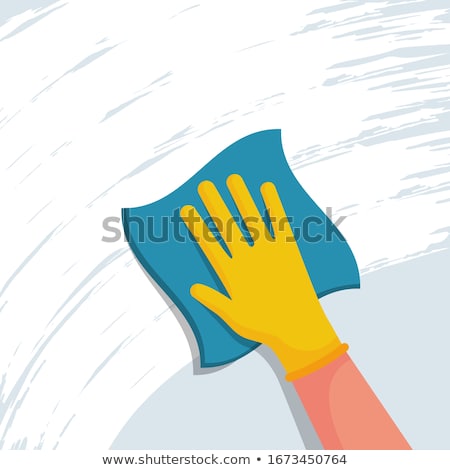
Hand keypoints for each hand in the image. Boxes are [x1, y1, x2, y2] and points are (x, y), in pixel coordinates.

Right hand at [181, 174, 346, 379]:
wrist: (298, 327)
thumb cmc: (265, 325)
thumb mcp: (233, 316)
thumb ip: (213, 299)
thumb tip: (192, 289)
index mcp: (232, 272)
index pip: (209, 243)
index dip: (197, 225)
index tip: (187, 209)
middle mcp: (248, 257)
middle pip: (227, 225)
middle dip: (215, 203)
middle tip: (205, 184)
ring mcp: (269, 251)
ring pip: (251, 218)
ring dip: (241, 197)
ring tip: (233, 178)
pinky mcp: (288, 249)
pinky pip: (279, 222)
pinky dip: (273, 204)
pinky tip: (267, 188)